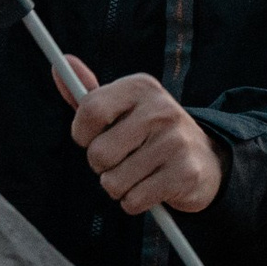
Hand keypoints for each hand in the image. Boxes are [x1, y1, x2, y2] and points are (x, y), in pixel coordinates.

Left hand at [54, 56, 224, 213]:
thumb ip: (88, 93)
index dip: (81, 133)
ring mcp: (175, 142)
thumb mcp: (122, 108)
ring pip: (113, 182)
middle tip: (121, 158)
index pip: (91, 109)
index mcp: (141, 87)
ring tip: (138, 173)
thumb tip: (60, 64)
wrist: (205, 158)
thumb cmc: (149, 133)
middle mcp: (161, 110)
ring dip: (118, 186)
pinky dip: (135, 202)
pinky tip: (151, 187)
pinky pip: (133, 201)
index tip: (90, 138)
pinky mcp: (185, 174)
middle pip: (98, 153)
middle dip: (101, 165)